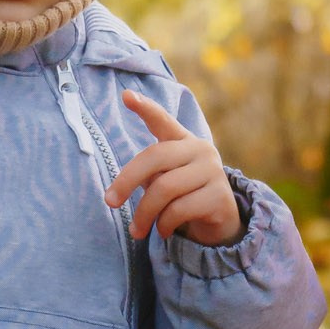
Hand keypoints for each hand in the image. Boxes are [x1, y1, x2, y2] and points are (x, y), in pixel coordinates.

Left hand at [105, 89, 241, 244]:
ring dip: (144, 214)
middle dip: (127, 181)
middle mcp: (200, 149)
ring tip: (137, 230)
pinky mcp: (220, 196)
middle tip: (109, 202)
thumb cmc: (183, 197)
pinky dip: (164, 225)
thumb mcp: (165, 180)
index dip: (145, 108)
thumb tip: (123, 191)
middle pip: (155, 157)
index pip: (163, 120)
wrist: (220, 223)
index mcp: (183, 140)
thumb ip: (150, 176)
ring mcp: (213, 171)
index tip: (126, 96)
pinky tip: (162, 232)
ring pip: (164, 189)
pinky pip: (179, 210)